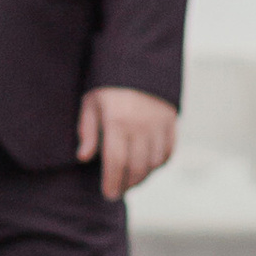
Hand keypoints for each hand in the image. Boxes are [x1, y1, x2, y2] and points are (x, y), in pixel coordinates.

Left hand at [78, 86, 176, 200]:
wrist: (138, 61)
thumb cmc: (109, 85)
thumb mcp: (91, 102)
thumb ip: (88, 131)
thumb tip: (84, 158)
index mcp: (117, 121)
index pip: (116, 162)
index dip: (112, 182)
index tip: (108, 194)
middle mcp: (140, 125)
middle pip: (136, 167)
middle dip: (126, 184)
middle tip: (117, 192)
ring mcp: (158, 124)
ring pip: (154, 163)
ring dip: (143, 177)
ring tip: (131, 181)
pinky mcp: (171, 122)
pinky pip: (168, 152)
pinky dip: (159, 164)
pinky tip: (147, 167)